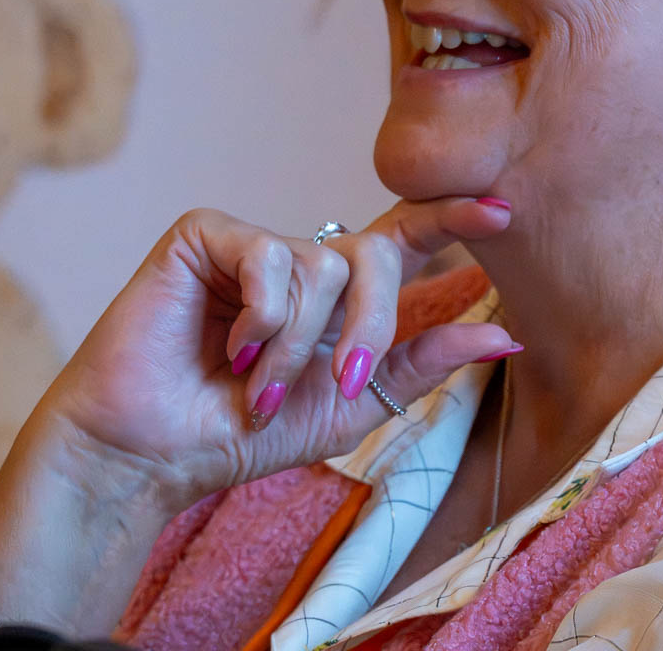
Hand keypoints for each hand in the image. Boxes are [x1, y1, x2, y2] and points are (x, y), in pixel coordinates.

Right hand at [38, 197, 516, 503]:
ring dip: (297, 345)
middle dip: (371, 325)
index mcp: (337, 297)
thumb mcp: (350, 405)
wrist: (155, 452)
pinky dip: (261, 315)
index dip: (452, 219)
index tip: (505, 211)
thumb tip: (507, 337)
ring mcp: (252, 243)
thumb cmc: (240, 432)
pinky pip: (269, 256)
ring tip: (254, 385)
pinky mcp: (205, 234)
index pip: (404, 240)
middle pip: (375, 255)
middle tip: (341, 382)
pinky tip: (227, 346)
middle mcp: (300, 260)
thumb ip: (422, 363)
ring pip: (322, 265)